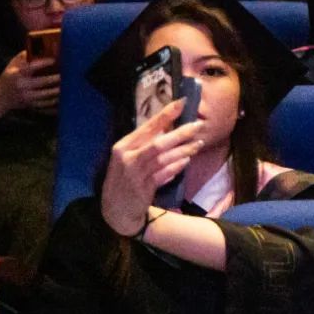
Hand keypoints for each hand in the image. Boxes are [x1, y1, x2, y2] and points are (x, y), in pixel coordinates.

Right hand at [0, 51, 61, 113]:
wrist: (0, 98)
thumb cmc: (8, 77)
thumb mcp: (12, 65)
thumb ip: (24, 56)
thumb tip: (39, 47)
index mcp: (16, 74)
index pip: (31, 67)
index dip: (43, 63)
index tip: (54, 60)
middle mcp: (21, 85)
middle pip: (42, 82)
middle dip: (55, 78)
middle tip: (65, 74)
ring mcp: (26, 97)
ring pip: (46, 95)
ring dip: (58, 90)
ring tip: (67, 84)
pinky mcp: (31, 105)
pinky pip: (46, 104)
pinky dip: (55, 100)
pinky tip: (62, 96)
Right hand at [100, 100, 202, 235]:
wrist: (115, 210)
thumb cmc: (124, 180)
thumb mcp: (128, 159)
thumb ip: (144, 144)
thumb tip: (167, 128)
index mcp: (123, 146)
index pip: (148, 127)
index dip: (165, 115)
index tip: (181, 103)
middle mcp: (128, 158)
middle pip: (158, 142)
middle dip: (180, 133)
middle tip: (198, 125)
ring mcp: (135, 174)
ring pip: (164, 158)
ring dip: (183, 150)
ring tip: (198, 144)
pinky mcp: (144, 188)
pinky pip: (164, 174)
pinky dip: (176, 167)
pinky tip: (186, 161)